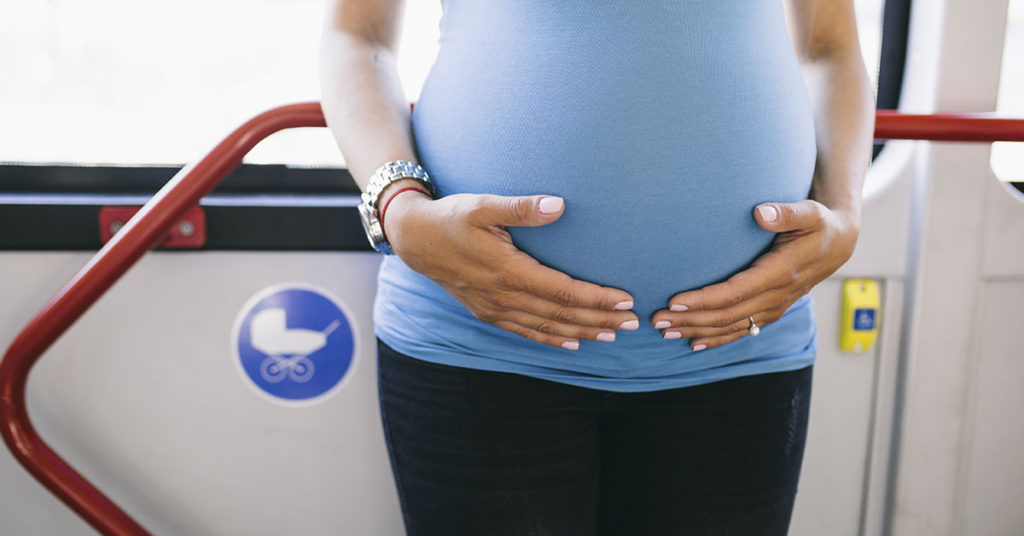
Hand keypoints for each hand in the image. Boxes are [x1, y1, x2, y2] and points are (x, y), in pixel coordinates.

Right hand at [383, 190, 638, 349]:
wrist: (414, 238)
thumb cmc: (451, 216)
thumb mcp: (482, 205)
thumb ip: (521, 208)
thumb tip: (559, 205)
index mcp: (508, 271)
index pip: (563, 291)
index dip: (597, 298)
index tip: (626, 300)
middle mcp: (503, 296)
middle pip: (561, 314)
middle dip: (599, 320)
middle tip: (634, 323)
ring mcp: (494, 308)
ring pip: (546, 327)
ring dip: (581, 333)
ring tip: (612, 335)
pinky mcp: (487, 312)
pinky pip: (525, 332)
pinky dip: (550, 339)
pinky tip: (571, 343)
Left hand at [651, 200, 859, 350]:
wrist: (840, 244)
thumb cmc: (819, 224)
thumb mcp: (809, 213)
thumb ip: (786, 213)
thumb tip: (760, 212)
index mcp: (780, 273)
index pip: (734, 292)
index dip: (704, 300)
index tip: (674, 301)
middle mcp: (776, 296)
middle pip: (726, 315)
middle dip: (690, 320)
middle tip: (657, 320)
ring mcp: (773, 308)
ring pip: (731, 327)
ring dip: (696, 332)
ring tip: (665, 333)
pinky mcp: (771, 311)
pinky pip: (742, 331)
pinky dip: (717, 340)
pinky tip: (693, 345)